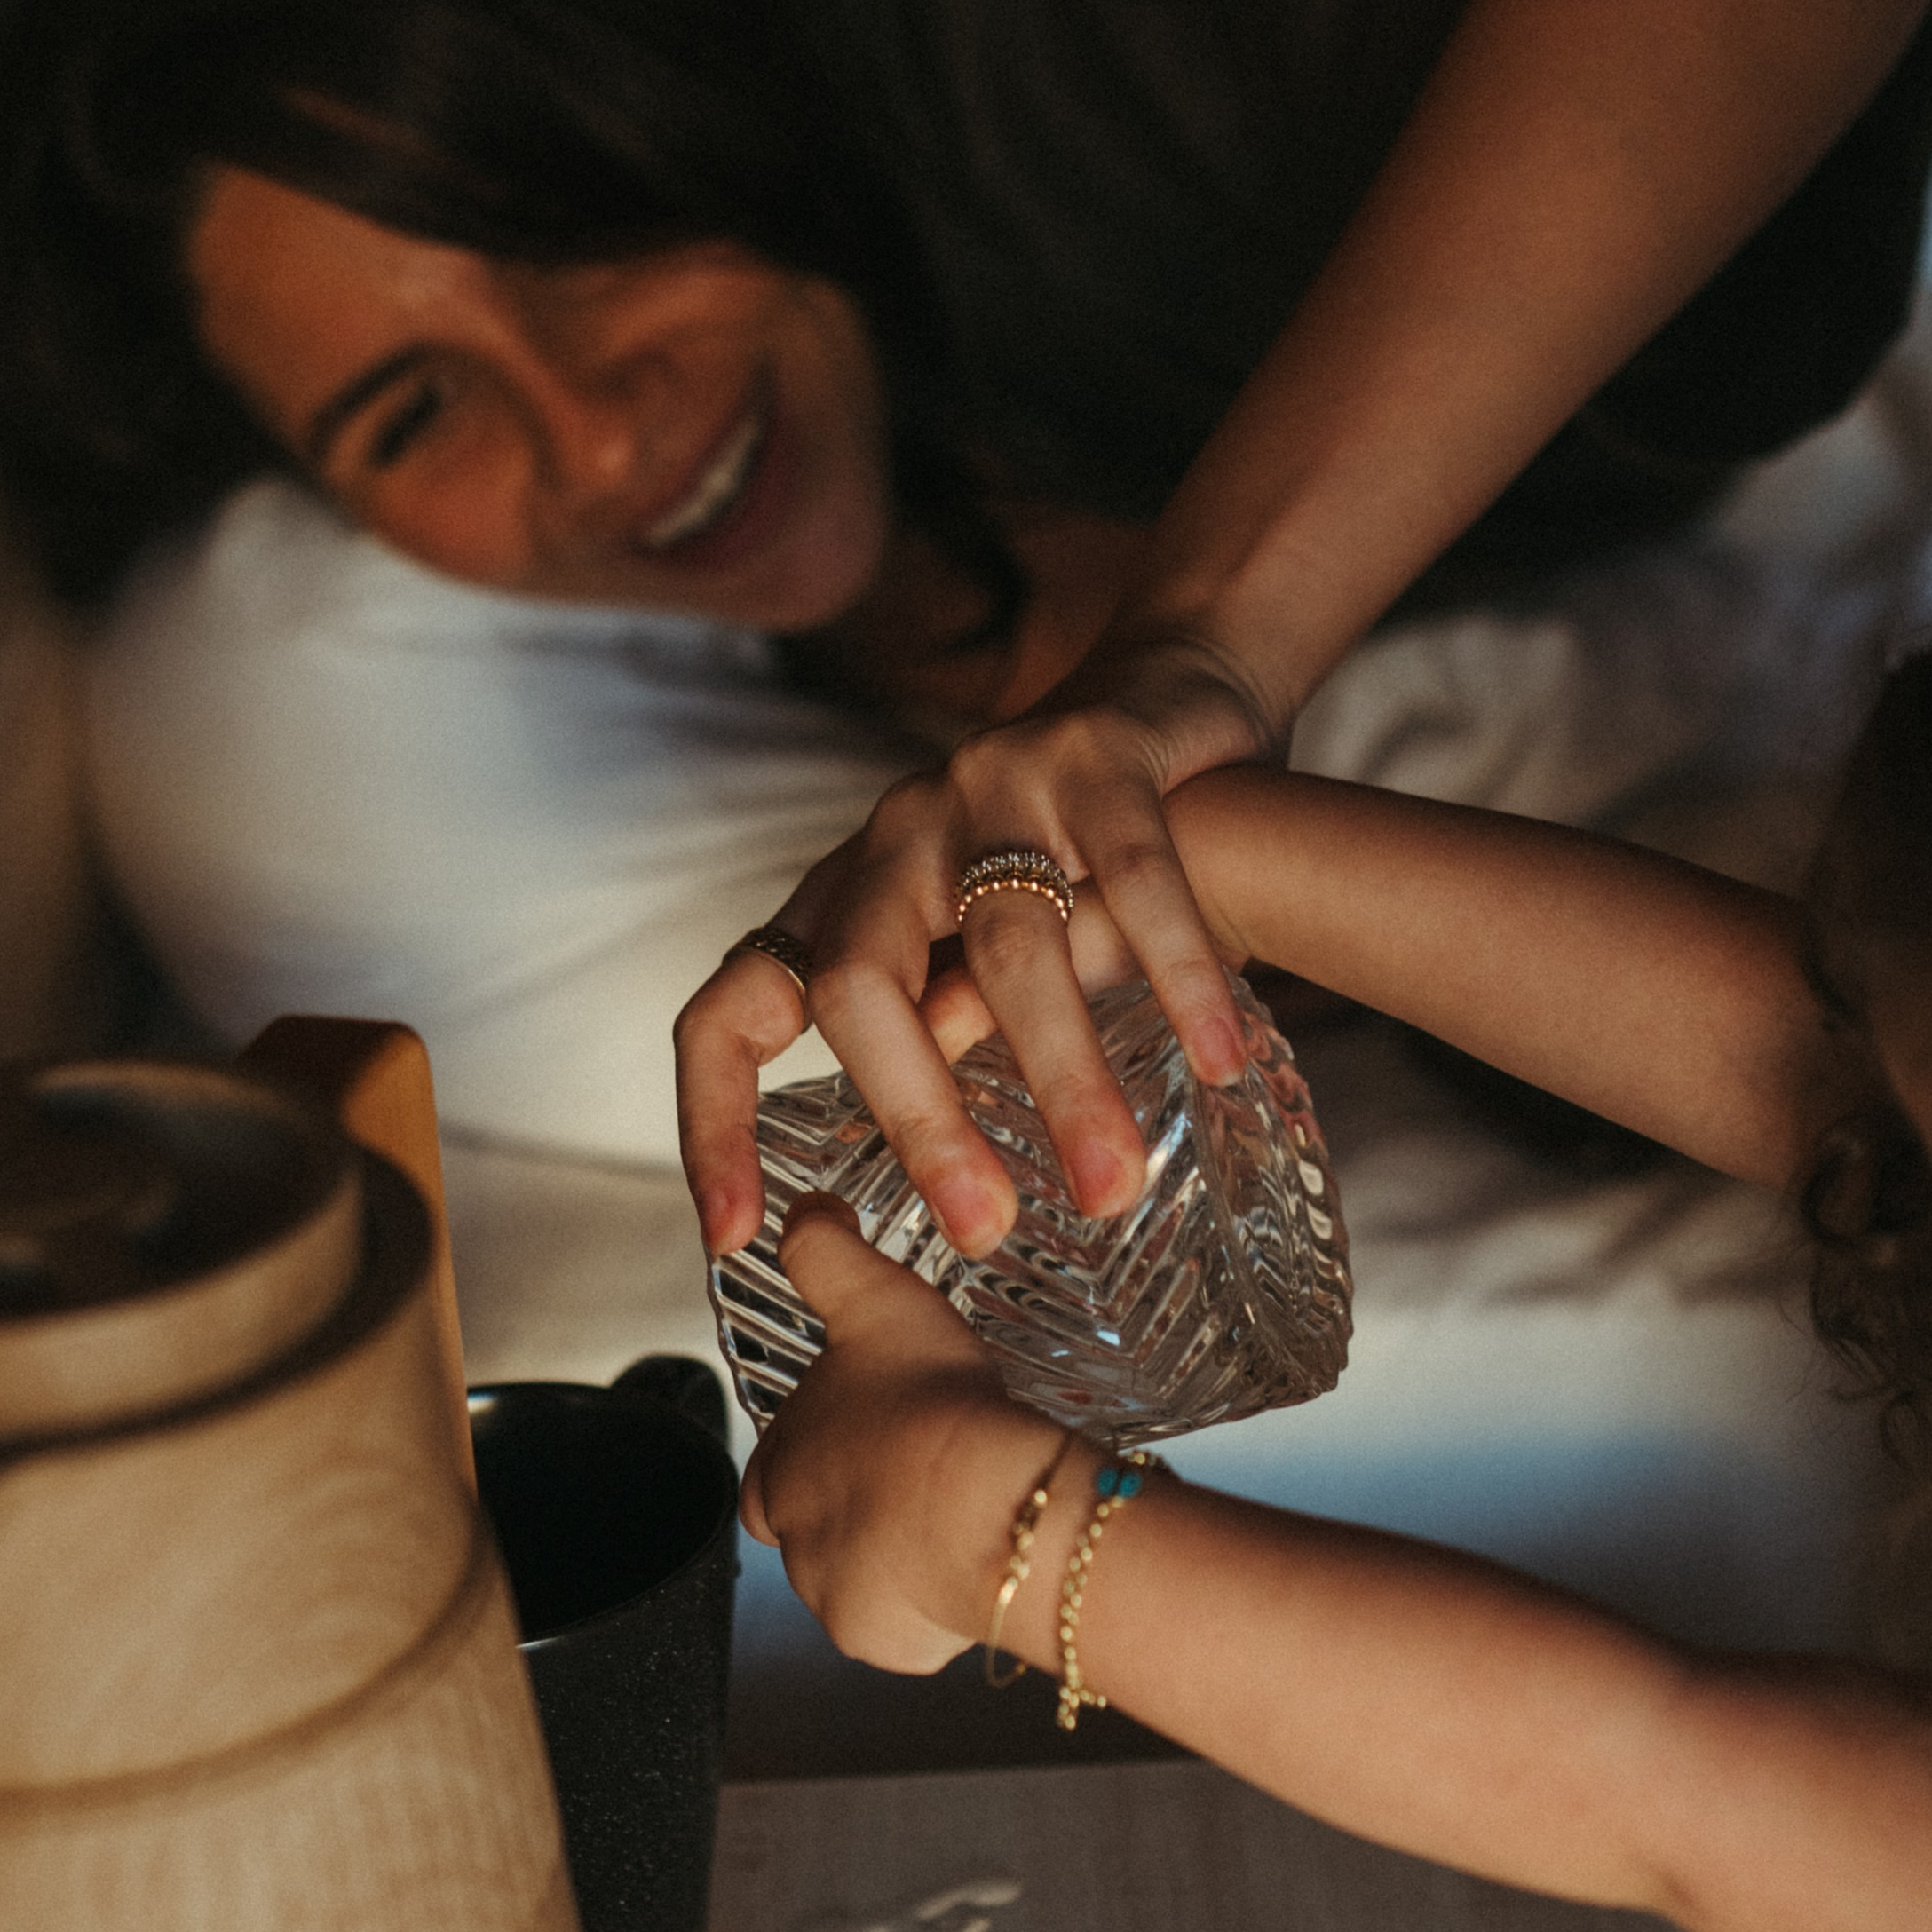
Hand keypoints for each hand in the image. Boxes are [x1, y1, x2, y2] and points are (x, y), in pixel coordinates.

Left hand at [676, 627, 1271, 1260]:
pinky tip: (1219, 1060)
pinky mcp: (1095, 749)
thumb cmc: (1072, 864)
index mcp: (842, 900)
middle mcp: (893, 836)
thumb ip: (946, 1032)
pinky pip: (1135, 875)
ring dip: (1063, 1078)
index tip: (738, 1239)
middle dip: (917, 1119)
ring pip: (1010, 944)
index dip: (712, 1121)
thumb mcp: (979, 956)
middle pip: (859, 984)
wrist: (1166, 692)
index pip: (729, 1013)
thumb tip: (936, 1172)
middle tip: (985, 1229)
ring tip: (1112, 1188)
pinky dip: (1177, 973)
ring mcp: (987, 783)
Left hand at [740, 1202, 1054, 1672]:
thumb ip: (828, 1253)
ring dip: (901, 1553)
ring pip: (864, 1580)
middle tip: (922, 1476)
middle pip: (816, 1530)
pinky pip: (910, 1627)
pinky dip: (936, 1602)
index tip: (866, 1434)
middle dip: (862, 1508)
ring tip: (962, 1513)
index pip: (774, 1467)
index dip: (818, 1448)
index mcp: (779, 1469)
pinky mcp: (890, 1645)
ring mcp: (840, 1603)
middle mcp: (794, 1547)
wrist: (993, 1510)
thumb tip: (804, 1215)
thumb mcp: (875, 1300)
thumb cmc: (933, 1408)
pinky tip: (978, 1557)